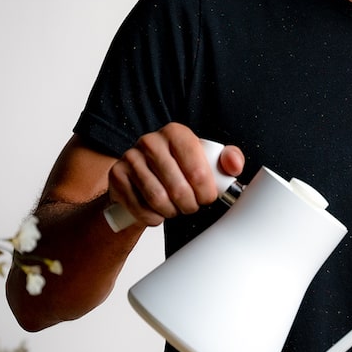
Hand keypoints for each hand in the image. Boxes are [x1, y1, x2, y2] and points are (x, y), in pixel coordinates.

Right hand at [107, 123, 243, 228]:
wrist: (144, 178)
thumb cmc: (181, 169)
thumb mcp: (208, 161)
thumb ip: (228, 160)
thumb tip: (234, 166)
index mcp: (176, 133)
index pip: (196, 169)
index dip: (206, 191)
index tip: (207, 198)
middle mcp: (151, 141)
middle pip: (177, 188)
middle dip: (190, 205)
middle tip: (191, 206)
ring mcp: (130, 157)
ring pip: (158, 199)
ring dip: (171, 212)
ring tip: (176, 209)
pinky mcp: (117, 176)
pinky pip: (139, 208)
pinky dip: (153, 218)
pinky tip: (157, 212)